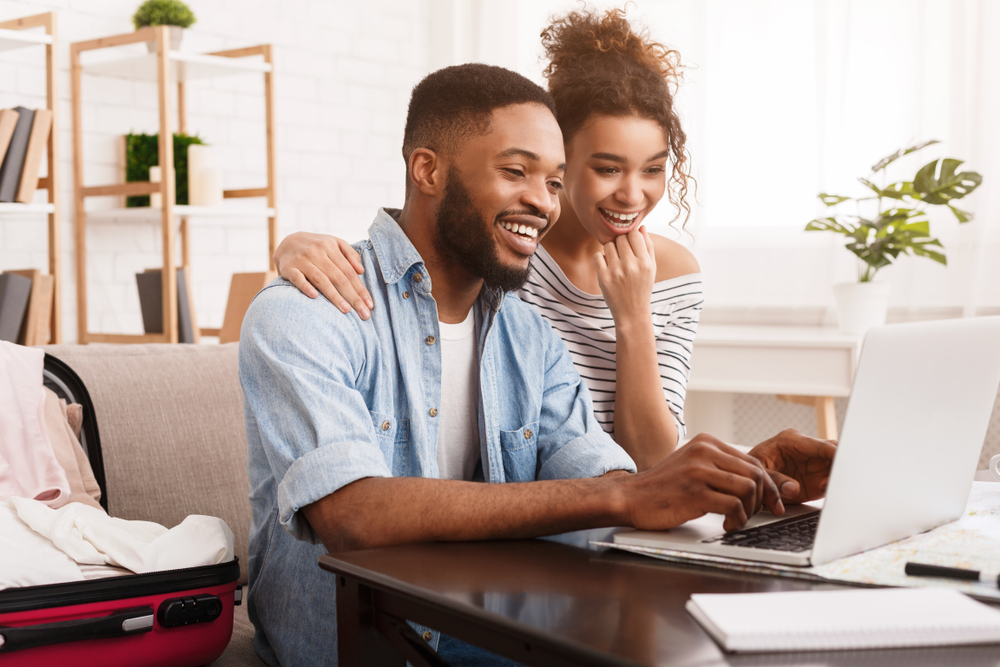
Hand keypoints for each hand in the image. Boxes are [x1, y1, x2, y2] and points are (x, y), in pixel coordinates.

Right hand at [273, 232, 373, 318]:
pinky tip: (315, 297)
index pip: (349, 272)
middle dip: (353, 297)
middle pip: (339, 278)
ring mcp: (302, 260)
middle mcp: (317, 252)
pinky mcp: (289, 268)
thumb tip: (361, 270)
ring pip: (321, 280)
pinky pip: (298, 279)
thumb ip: (350, 254)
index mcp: (330, 247)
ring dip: (335, 296)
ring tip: (346, 311)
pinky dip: (306, 287)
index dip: (360, 289)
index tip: (370, 304)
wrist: (287, 242)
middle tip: (364, 314)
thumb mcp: (334, 243)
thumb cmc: (317, 246)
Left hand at [593, 227, 655, 327]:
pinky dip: (600, 259)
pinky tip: (607, 266)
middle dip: (620, 244)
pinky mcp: (603, 278)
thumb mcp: (651, 268)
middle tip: (622, 254)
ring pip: (608, 245)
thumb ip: (648, 246)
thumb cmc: (642, 288)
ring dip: (610, 250)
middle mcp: (631, 266)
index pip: (634, 234)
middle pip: (620, 238)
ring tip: (615, 261)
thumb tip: (641, 227)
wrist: (632, 313)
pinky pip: (597, 256)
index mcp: (645, 262)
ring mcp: (616, 272)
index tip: (631, 245)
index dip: (631, 237)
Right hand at [624, 434, 783, 531]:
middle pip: (756, 474)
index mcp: (707, 442)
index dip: (769, 485)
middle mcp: (704, 451)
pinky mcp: (695, 492)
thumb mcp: (692, 466)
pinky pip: (733, 506)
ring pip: (748, 489)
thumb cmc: (663, 487)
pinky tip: (727, 525)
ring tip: (737, 520)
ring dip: (749, 511)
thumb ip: (719, 467)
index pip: (753, 461)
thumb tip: (758, 482)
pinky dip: (737, 520)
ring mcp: (699, 471)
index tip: (773, 503)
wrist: (630, 497)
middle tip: (757, 515)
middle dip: (763, 499)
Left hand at [748, 429, 836, 503]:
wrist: (750, 479)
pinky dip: (835, 488)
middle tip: (837, 479)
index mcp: (792, 440)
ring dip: (838, 478)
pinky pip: (833, 481)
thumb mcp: (758, 471)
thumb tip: (793, 488)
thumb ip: (774, 479)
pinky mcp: (817, 479)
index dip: (834, 454)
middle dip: (840, 465)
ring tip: (825, 488)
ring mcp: (814, 464)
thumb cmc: (752, 468)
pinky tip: (829, 494)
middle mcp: (807, 450)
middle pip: (834, 452)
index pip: (820, 445)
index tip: (842, 464)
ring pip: (837, 467)